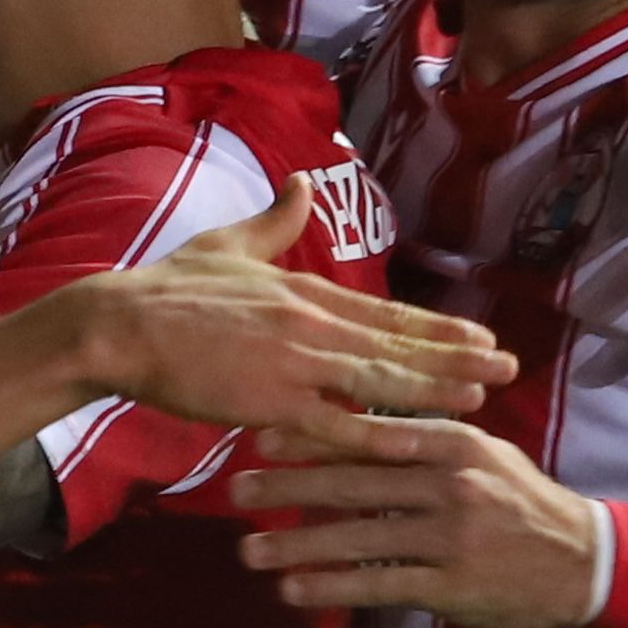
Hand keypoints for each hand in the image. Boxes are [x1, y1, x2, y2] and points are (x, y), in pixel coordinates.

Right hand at [73, 191, 510, 435]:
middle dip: (457, 358)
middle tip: (509, 367)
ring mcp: (294, 363)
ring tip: (482, 399)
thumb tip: (303, 184)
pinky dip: (379, 435)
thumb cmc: (167, 289)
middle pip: (398, 345)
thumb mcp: (229, 244)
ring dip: (434, 392)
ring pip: (380, 382)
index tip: (479, 335)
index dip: (436, 328)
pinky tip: (414, 443)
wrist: (118, 325)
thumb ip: (275, 221)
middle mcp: (312, 324)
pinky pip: (335, 426)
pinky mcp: (269, 402)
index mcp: (306, 291)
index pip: (387, 313)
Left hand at [229, 412, 609, 627]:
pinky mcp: (450, 584)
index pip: (369, 434)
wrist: (581, 561)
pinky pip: (378, 585)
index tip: (261, 435)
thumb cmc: (521, 502)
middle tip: (235, 488)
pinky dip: (331, 587)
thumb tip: (354, 430)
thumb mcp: (482, 456)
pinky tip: (293, 590)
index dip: (312, 436)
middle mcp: (448, 483)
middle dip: (288, 486)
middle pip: (353, 482)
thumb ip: (423, 443)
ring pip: (357, 537)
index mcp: (452, 442)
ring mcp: (449, 535)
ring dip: (296, 545)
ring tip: (248, 551)